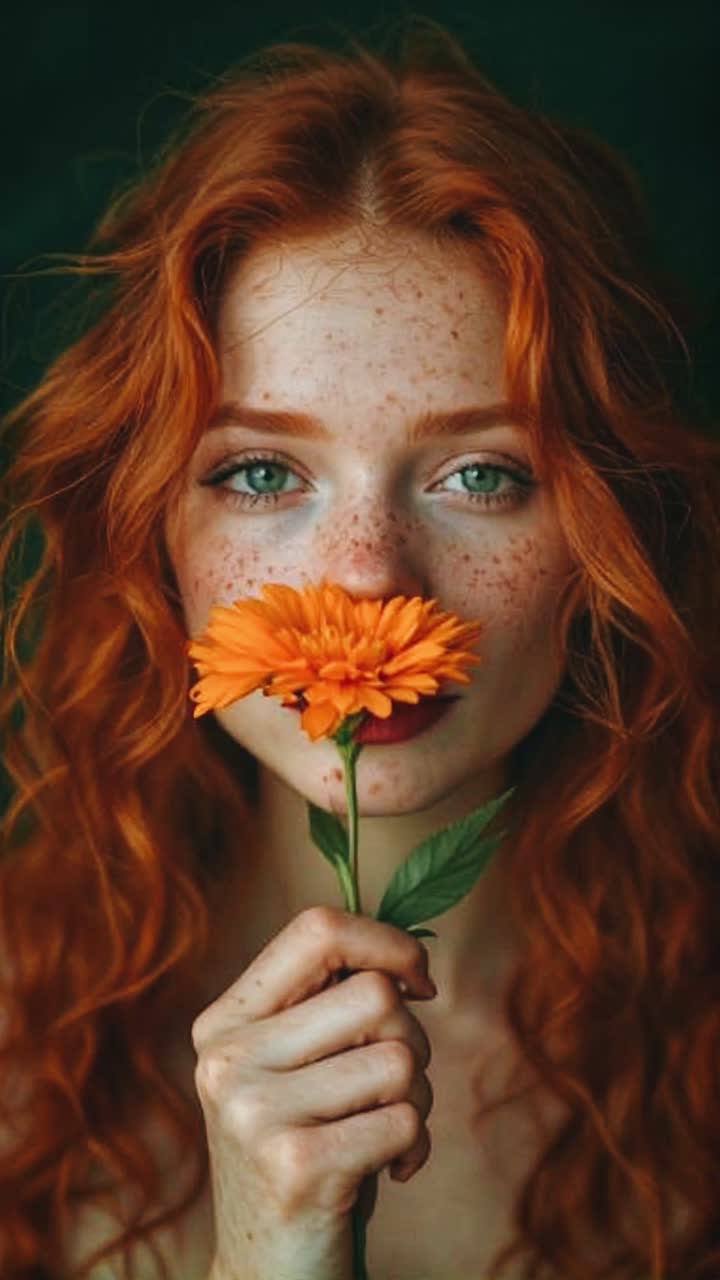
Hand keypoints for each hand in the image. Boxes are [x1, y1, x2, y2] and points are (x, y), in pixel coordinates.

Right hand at [192, 905, 436, 1279]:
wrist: (268, 1275)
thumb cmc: (304, 1151)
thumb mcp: (294, 1068)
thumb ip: (327, 1005)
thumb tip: (407, 957)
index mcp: (225, 1022)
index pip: (317, 929)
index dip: (386, 942)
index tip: (418, 981)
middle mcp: (229, 1060)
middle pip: (376, 995)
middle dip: (414, 1038)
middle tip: (394, 1087)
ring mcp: (255, 1113)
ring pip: (401, 1058)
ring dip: (419, 1099)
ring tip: (386, 1133)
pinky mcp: (296, 1166)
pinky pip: (406, 1120)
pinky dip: (417, 1146)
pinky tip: (387, 1172)